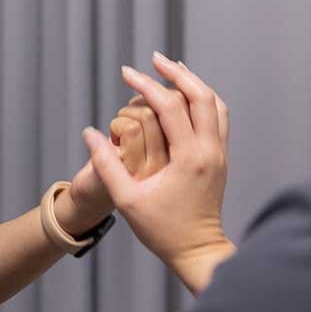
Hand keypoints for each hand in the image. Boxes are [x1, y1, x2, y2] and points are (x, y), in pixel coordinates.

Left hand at [58, 98, 169, 233]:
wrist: (93, 199)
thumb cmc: (121, 167)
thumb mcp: (151, 142)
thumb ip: (163, 121)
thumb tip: (167, 89)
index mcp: (182, 156)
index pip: (186, 112)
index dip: (163, 99)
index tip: (145, 108)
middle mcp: (173, 164)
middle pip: (171, 108)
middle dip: (147, 99)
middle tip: (131, 114)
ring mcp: (153, 168)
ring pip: (148, 115)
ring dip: (129, 111)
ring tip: (122, 127)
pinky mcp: (131, 170)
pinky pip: (129, 128)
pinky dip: (117, 123)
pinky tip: (113, 138)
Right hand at [83, 52, 233, 292]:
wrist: (198, 252)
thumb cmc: (162, 230)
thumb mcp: (126, 200)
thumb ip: (106, 165)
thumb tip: (89, 133)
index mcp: (189, 158)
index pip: (169, 106)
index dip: (145, 85)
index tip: (126, 73)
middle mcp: (210, 150)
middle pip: (201, 95)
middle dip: (176, 73)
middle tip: (153, 59)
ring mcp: (220, 154)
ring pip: (215, 104)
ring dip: (194, 83)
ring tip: (171, 70)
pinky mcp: (221, 160)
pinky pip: (218, 118)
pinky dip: (203, 99)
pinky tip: (185, 97)